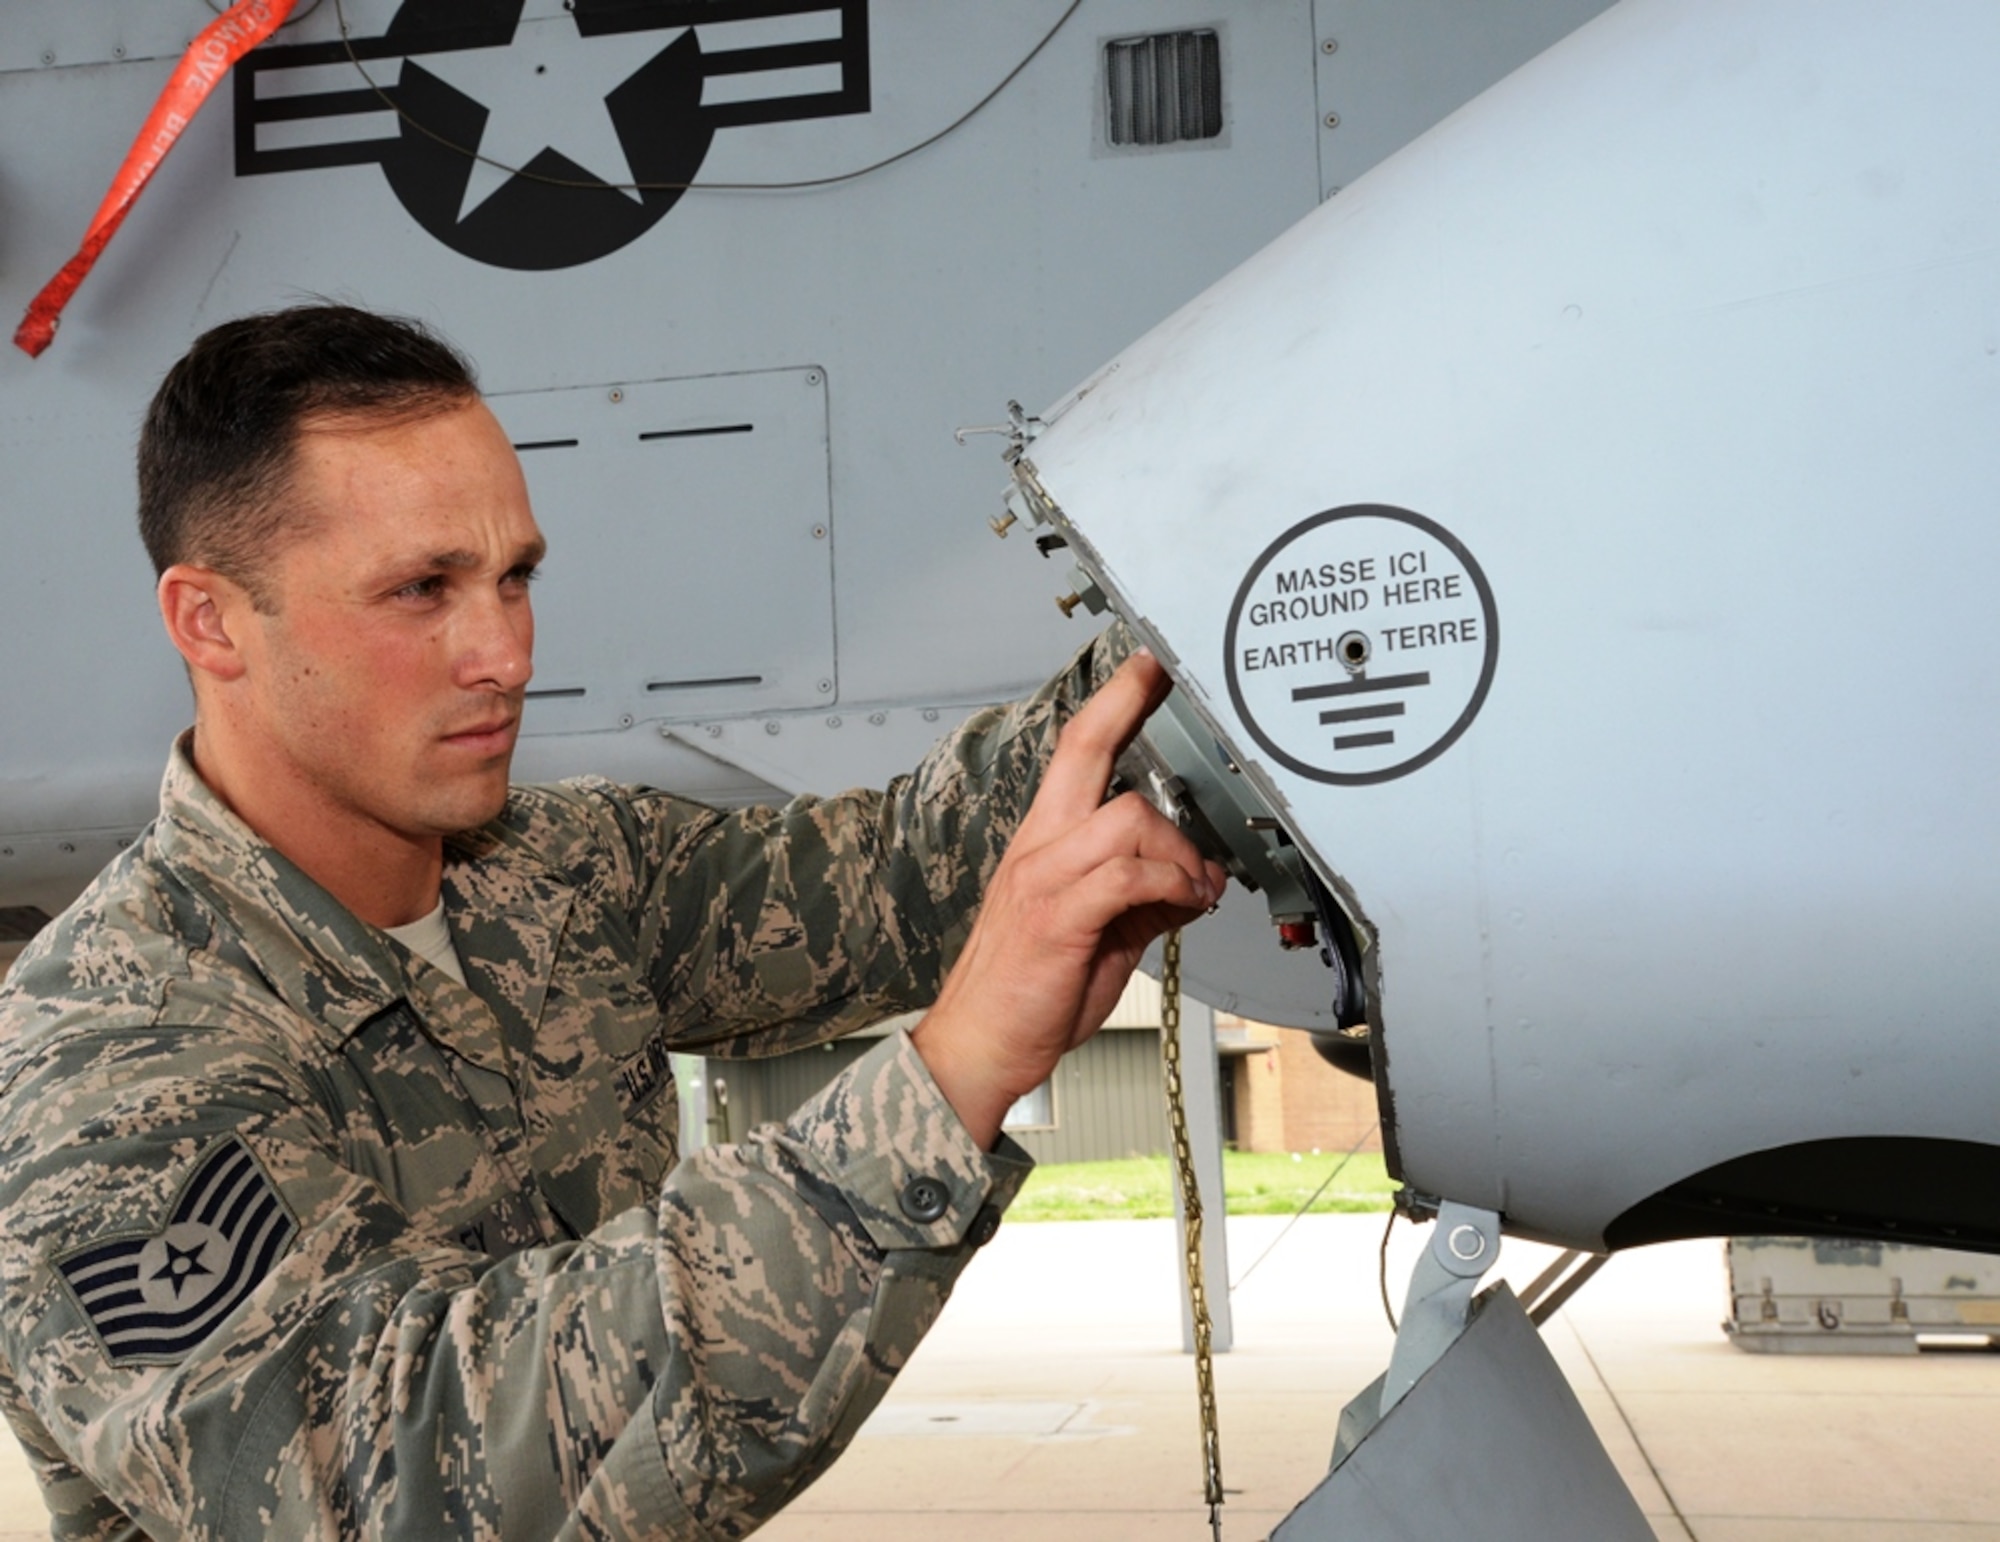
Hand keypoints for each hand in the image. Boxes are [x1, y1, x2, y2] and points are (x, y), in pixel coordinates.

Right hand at [911, 651, 1227, 1147]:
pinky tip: (1185, 905)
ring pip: (1128, 817)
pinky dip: (1171, 884)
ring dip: (1180, 849)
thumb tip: (1194, 880)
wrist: (980, 1045)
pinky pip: (1127, 875)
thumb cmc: (1029, 992)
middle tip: (1182, 747)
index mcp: (1044, 842)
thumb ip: (1143, 897)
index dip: (1114, 701)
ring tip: (1197, 886)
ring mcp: (1044, 878)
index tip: (1147, 665)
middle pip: (1090, 754)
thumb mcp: (1098, 933)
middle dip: (1142, 730)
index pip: (1077, 750)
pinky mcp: (1058, 918)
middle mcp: (1039, 847)